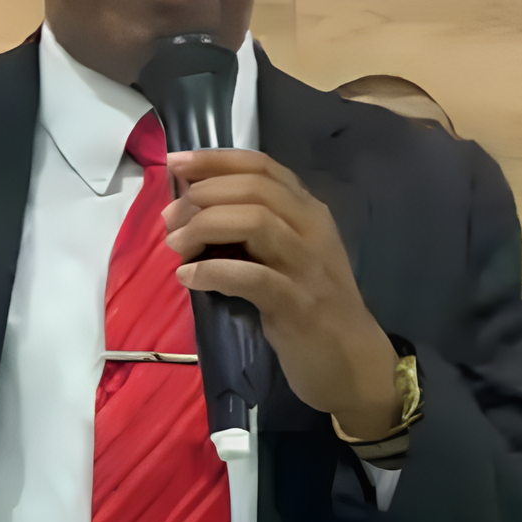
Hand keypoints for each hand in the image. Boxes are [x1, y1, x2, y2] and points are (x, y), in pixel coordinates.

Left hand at [163, 150, 400, 439]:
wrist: (352, 361)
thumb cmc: (310, 303)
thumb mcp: (287, 253)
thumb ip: (253, 225)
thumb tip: (192, 207)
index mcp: (308, 210)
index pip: (261, 167)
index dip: (215, 160)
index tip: (175, 163)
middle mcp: (312, 228)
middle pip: (254, 188)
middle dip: (203, 195)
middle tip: (170, 218)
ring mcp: (307, 265)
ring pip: (255, 221)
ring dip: (205, 227)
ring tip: (175, 245)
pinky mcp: (298, 304)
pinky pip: (252, 276)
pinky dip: (214, 271)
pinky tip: (189, 276)